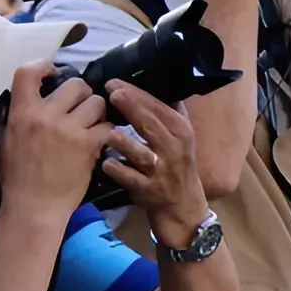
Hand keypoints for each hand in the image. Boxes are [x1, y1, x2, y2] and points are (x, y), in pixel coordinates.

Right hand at [0, 62, 111, 217]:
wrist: (34, 206)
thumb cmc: (17, 177)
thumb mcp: (5, 142)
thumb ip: (18, 117)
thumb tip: (30, 98)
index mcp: (20, 114)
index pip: (26, 72)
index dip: (43, 65)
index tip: (53, 71)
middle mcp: (45, 116)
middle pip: (76, 84)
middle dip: (82, 94)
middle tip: (80, 109)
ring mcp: (68, 129)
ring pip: (97, 102)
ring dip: (97, 113)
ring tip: (91, 126)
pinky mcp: (89, 143)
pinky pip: (107, 125)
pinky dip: (107, 132)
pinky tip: (99, 142)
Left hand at [98, 82, 206, 243]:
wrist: (184, 208)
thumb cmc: (177, 168)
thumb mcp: (180, 139)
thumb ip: (169, 115)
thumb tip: (157, 85)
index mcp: (182, 132)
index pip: (160, 107)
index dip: (138, 94)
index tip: (115, 82)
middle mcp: (175, 149)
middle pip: (152, 124)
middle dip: (131, 107)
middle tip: (110, 93)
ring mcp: (163, 171)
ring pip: (143, 153)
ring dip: (125, 142)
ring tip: (107, 131)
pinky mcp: (150, 190)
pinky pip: (133, 179)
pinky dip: (119, 171)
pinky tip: (106, 164)